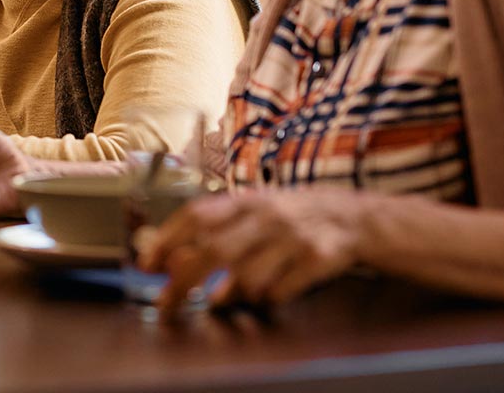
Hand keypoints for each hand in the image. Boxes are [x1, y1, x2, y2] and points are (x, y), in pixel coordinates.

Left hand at [139, 188, 366, 313]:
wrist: (356, 216)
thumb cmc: (292, 217)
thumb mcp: (255, 213)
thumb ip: (219, 231)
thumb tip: (174, 263)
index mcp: (246, 200)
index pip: (197, 215)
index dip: (168, 239)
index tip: (147, 264)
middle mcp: (267, 215)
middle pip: (215, 249)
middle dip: (184, 279)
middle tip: (166, 303)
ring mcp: (294, 236)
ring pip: (247, 276)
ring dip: (231, 294)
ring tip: (227, 296)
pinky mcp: (319, 258)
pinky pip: (280, 290)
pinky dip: (266, 298)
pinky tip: (267, 292)